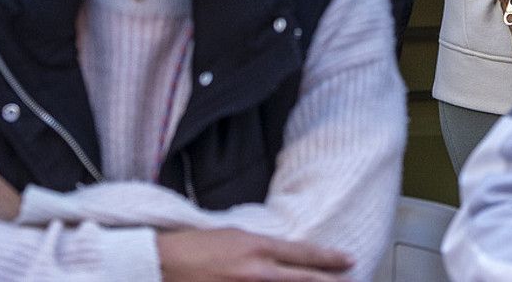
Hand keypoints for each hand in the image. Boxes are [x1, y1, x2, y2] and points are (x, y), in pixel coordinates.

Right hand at [157, 228, 352, 281]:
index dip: (330, 259)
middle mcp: (256, 271)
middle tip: (352, 281)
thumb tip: (286, 257)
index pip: (304, 254)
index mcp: (257, 246)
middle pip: (305, 280)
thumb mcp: (233, 235)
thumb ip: (262, 248)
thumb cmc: (195, 245)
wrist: (159, 263)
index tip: (350, 261)